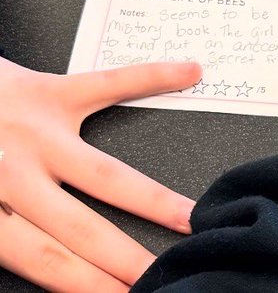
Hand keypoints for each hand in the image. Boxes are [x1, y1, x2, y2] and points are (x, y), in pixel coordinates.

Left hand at [0, 58, 200, 291]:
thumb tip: (20, 264)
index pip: (42, 261)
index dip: (84, 285)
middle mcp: (11, 175)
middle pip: (79, 231)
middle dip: (125, 261)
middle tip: (166, 276)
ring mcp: (35, 132)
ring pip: (104, 176)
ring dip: (153, 200)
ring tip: (193, 218)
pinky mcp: (45, 91)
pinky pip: (107, 83)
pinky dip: (151, 76)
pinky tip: (189, 73)